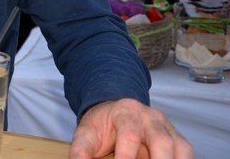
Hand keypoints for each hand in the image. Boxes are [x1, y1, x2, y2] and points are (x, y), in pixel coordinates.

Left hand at [70, 99, 191, 157]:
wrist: (113, 114)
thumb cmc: (102, 126)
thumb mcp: (87, 134)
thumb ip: (81, 151)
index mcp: (125, 111)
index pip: (130, 135)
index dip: (126, 157)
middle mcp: (151, 117)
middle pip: (161, 141)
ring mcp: (167, 128)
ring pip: (180, 147)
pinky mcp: (177, 140)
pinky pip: (185, 153)